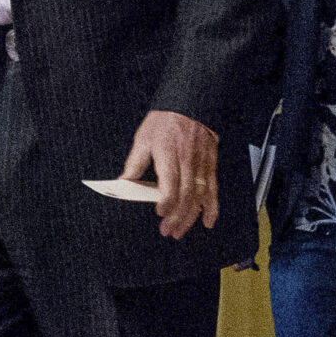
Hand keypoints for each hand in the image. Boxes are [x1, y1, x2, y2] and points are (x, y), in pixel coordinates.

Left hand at [121, 110, 219, 238]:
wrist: (190, 105)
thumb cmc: (165, 121)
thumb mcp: (143, 139)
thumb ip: (134, 163)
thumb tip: (122, 183)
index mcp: (168, 153)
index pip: (171, 181)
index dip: (167, 199)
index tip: (160, 212)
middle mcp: (188, 160)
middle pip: (186, 194)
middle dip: (177, 216)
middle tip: (167, 231)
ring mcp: (201, 164)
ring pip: (200, 195)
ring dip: (191, 217)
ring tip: (180, 231)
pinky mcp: (210, 166)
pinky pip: (213, 189)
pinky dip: (212, 207)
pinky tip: (208, 221)